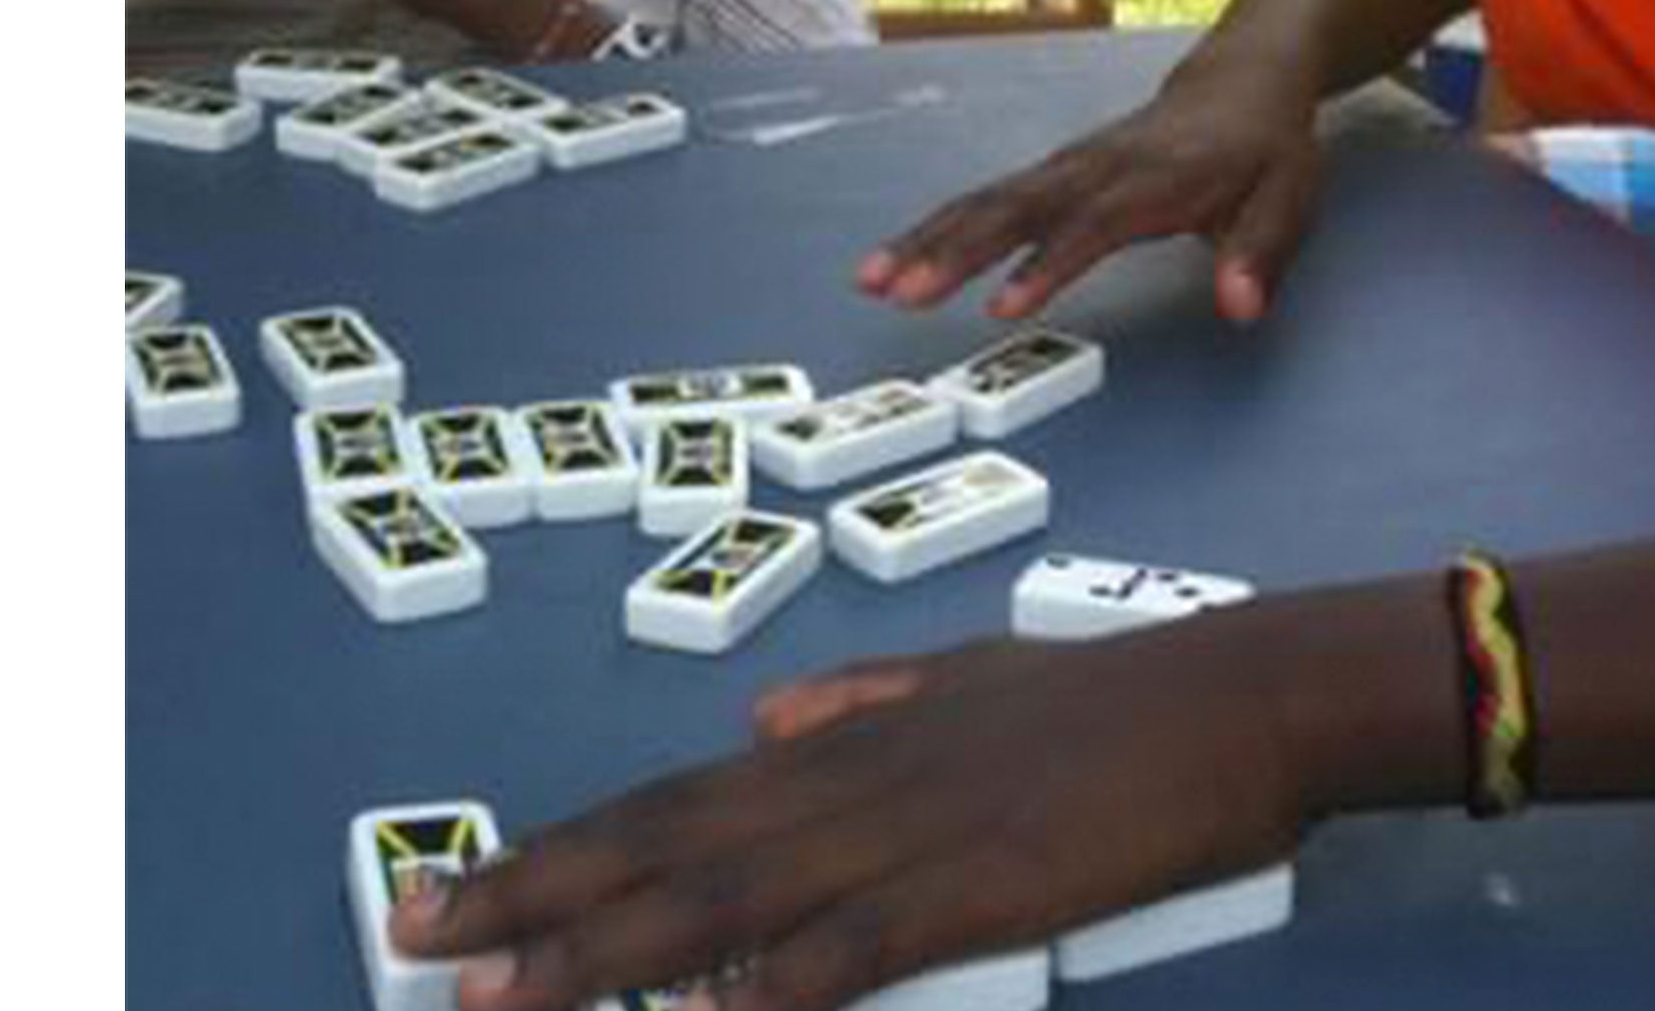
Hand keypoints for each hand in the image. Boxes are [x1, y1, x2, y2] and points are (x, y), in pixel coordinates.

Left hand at [387, 619, 1308, 1010]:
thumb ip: (866, 698)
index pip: (668, 800)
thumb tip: (767, 724)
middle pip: (663, 845)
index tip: (452, 890)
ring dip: (603, 950)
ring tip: (498, 993)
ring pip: (727, 897)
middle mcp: (850, 777)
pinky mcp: (983, 886)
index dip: (555, 848)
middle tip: (413, 938)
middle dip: (531, 898)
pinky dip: (769, 987)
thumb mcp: (969, 675)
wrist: (1242, 693)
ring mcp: (912, 831)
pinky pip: (855, 947)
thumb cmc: (1116, 696)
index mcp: (846, 738)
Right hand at [854, 57, 1324, 325]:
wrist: (1243, 78)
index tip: (1000, 307)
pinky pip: (988, 200)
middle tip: (900, 292)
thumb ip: (1259, 253)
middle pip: (1017, 208)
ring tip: (872, 281)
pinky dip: (938, 228)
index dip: (1045, 264)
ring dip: (928, 239)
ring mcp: (1069, 166)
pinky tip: (897, 261)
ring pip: (989, 201)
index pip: (1091, 225)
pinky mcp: (1053, 173)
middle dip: (954, 251)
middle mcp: (1099, 166)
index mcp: (1155, 178)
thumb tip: (1238, 307)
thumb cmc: (1265, 148)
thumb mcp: (1288, 197)